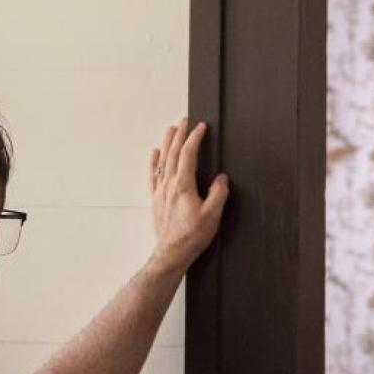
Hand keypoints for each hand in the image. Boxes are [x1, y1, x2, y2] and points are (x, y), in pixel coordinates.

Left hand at [146, 118, 229, 272]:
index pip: (188, 154)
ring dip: (167, 143)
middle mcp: (169, 185)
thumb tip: (221, 179)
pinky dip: (153, 162)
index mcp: (183, 186)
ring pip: (162, 160)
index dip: (195, 138)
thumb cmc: (191, 237)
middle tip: (184, 121)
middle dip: (180, 134)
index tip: (201, 127)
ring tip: (170, 129)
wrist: (171, 253)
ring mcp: (160, 191)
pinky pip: (153, 175)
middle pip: (172, 153)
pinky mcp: (155, 199)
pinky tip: (154, 154)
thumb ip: (218, 194)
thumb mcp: (212, 215)